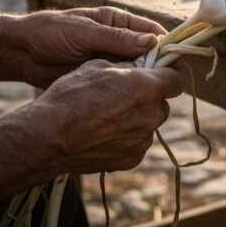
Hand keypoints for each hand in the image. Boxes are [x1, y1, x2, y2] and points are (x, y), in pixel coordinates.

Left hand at [16, 7, 166, 87]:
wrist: (20, 53)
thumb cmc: (49, 33)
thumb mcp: (83, 33)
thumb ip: (116, 38)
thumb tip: (152, 42)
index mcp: (118, 21)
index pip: (152, 30)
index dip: (167, 44)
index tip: (178, 60)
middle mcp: (119, 40)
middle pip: (149, 54)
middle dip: (157, 67)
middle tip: (165, 84)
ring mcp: (111, 60)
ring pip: (138, 71)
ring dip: (143, 81)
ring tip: (149, 94)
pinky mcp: (102, 78)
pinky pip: (121, 84)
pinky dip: (128, 92)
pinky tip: (132, 101)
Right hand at [36, 59, 183, 172]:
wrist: (49, 135)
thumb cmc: (71, 95)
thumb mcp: (99, 66)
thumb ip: (127, 66)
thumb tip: (139, 66)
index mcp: (147, 87)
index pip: (176, 80)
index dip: (167, 76)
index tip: (158, 75)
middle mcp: (152, 114)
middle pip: (162, 104)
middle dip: (149, 99)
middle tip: (125, 97)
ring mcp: (143, 140)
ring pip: (149, 125)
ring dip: (137, 120)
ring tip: (108, 118)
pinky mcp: (132, 159)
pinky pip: (137, 144)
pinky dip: (126, 139)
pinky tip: (103, 135)